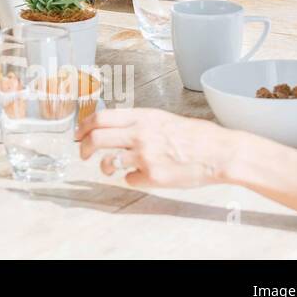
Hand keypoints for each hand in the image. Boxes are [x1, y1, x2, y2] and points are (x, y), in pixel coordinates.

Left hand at [75, 108, 234, 187]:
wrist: (218, 152)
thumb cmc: (194, 135)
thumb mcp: (162, 118)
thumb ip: (137, 122)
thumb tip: (112, 127)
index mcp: (142, 117)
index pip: (100, 118)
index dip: (83, 126)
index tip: (77, 133)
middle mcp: (140, 134)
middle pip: (96, 138)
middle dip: (84, 148)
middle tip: (83, 153)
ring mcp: (145, 156)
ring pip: (108, 162)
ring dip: (104, 167)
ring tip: (109, 167)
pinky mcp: (153, 176)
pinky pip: (129, 179)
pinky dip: (131, 179)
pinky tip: (141, 175)